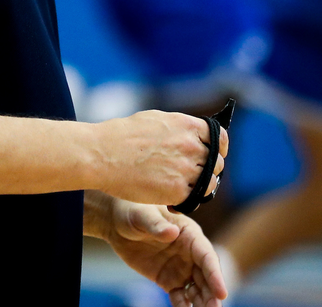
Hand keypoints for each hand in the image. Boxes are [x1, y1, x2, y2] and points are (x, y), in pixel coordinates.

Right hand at [93, 110, 226, 205]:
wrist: (102, 154)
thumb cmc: (121, 135)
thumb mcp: (156, 120)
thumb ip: (179, 128)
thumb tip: (192, 135)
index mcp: (187, 125)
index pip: (219, 138)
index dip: (218, 149)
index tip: (213, 155)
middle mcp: (191, 146)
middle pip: (216, 163)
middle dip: (207, 170)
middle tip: (191, 176)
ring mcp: (186, 169)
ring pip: (209, 183)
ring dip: (200, 187)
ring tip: (181, 188)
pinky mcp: (177, 191)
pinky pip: (194, 198)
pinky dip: (186, 201)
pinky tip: (171, 199)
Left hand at [100, 197, 228, 306]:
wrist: (117, 223)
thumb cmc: (133, 210)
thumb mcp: (143, 215)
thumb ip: (156, 225)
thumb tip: (172, 233)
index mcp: (189, 234)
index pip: (206, 256)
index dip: (215, 274)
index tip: (221, 293)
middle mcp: (190, 253)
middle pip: (206, 276)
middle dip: (212, 293)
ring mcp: (180, 268)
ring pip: (196, 289)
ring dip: (202, 302)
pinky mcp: (168, 280)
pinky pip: (179, 296)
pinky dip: (184, 306)